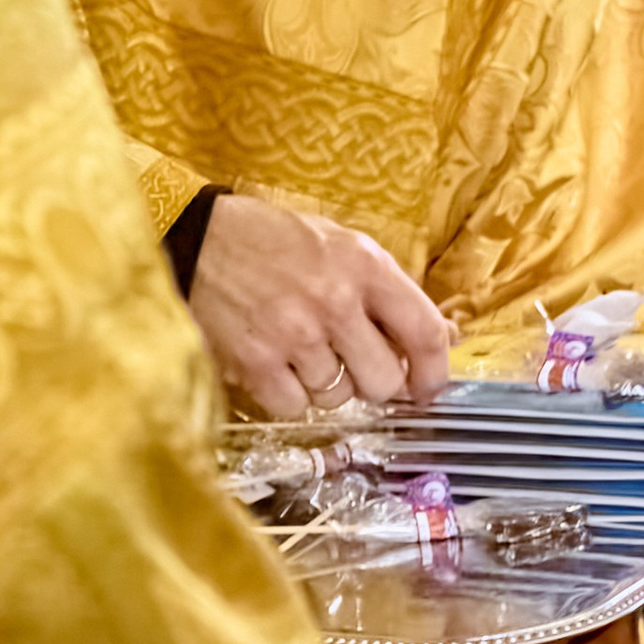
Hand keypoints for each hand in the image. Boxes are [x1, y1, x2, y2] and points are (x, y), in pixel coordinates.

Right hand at [189, 187, 450, 417]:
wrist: (196, 237)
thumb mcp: (343, 247)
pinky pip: (294, 406)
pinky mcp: (256, 362)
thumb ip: (392, 292)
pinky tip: (276, 364)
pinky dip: (289, 395)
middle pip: (383, 381)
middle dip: (373, 383)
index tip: (427, 388)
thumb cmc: (275, 241)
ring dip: (325, 385)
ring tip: (302, 351)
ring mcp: (295, 335)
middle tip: (353, 366)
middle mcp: (335, 302)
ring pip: (337, 398)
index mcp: (365, 267)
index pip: (424, 333)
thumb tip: (447, 336)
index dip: (434, 373)